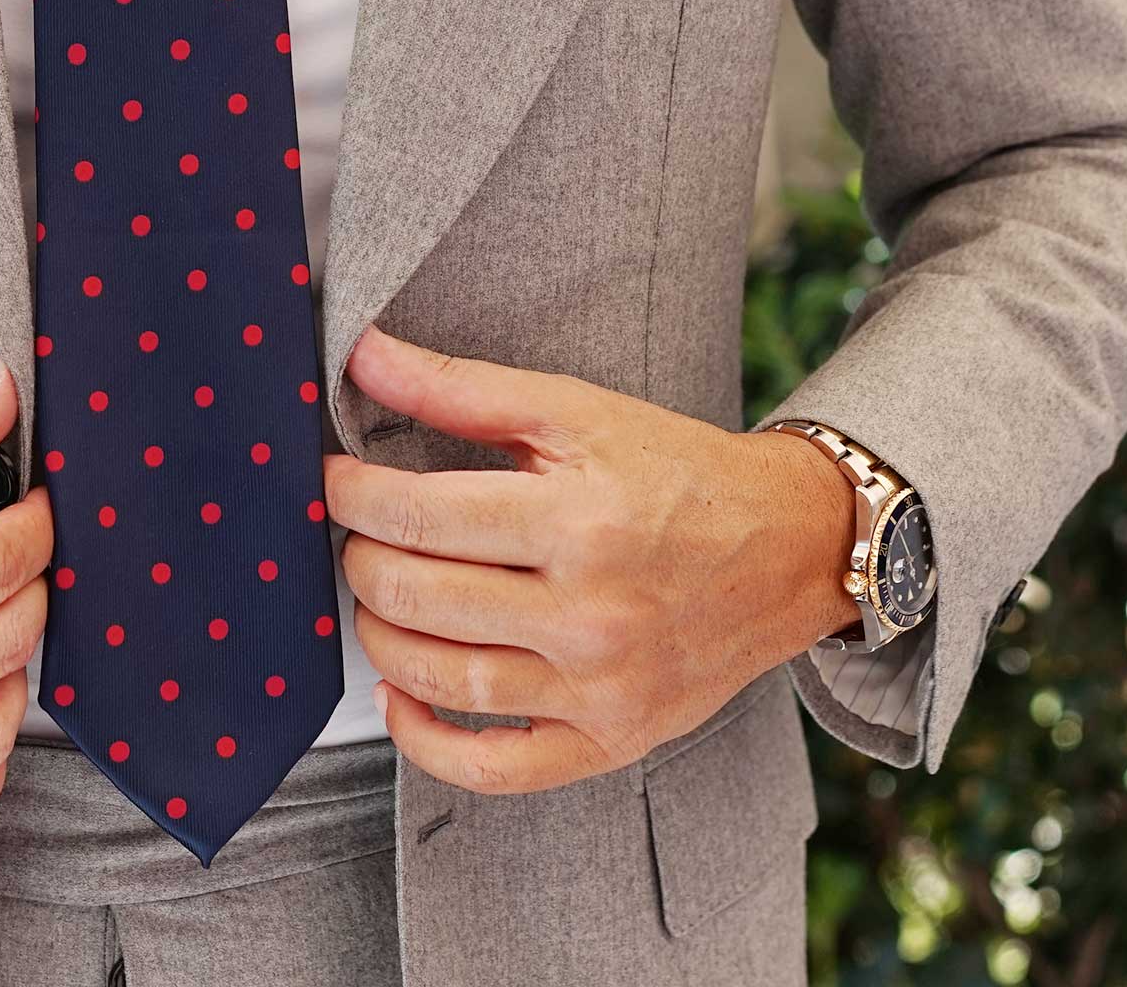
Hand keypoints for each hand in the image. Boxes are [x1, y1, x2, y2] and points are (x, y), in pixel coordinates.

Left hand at [322, 325, 860, 795]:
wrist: (791, 549)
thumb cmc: (678, 475)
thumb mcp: (576, 411)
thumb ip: (461, 388)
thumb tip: (362, 356)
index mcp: (577, 519)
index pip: (416, 515)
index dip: (352, 493)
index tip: (335, 478)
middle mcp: (590, 611)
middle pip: (418, 595)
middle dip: (361, 559)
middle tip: (359, 535)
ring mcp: (601, 686)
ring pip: (443, 678)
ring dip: (380, 636)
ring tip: (379, 598)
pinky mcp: (612, 740)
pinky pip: (496, 768)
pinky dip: (427, 743)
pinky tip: (400, 698)